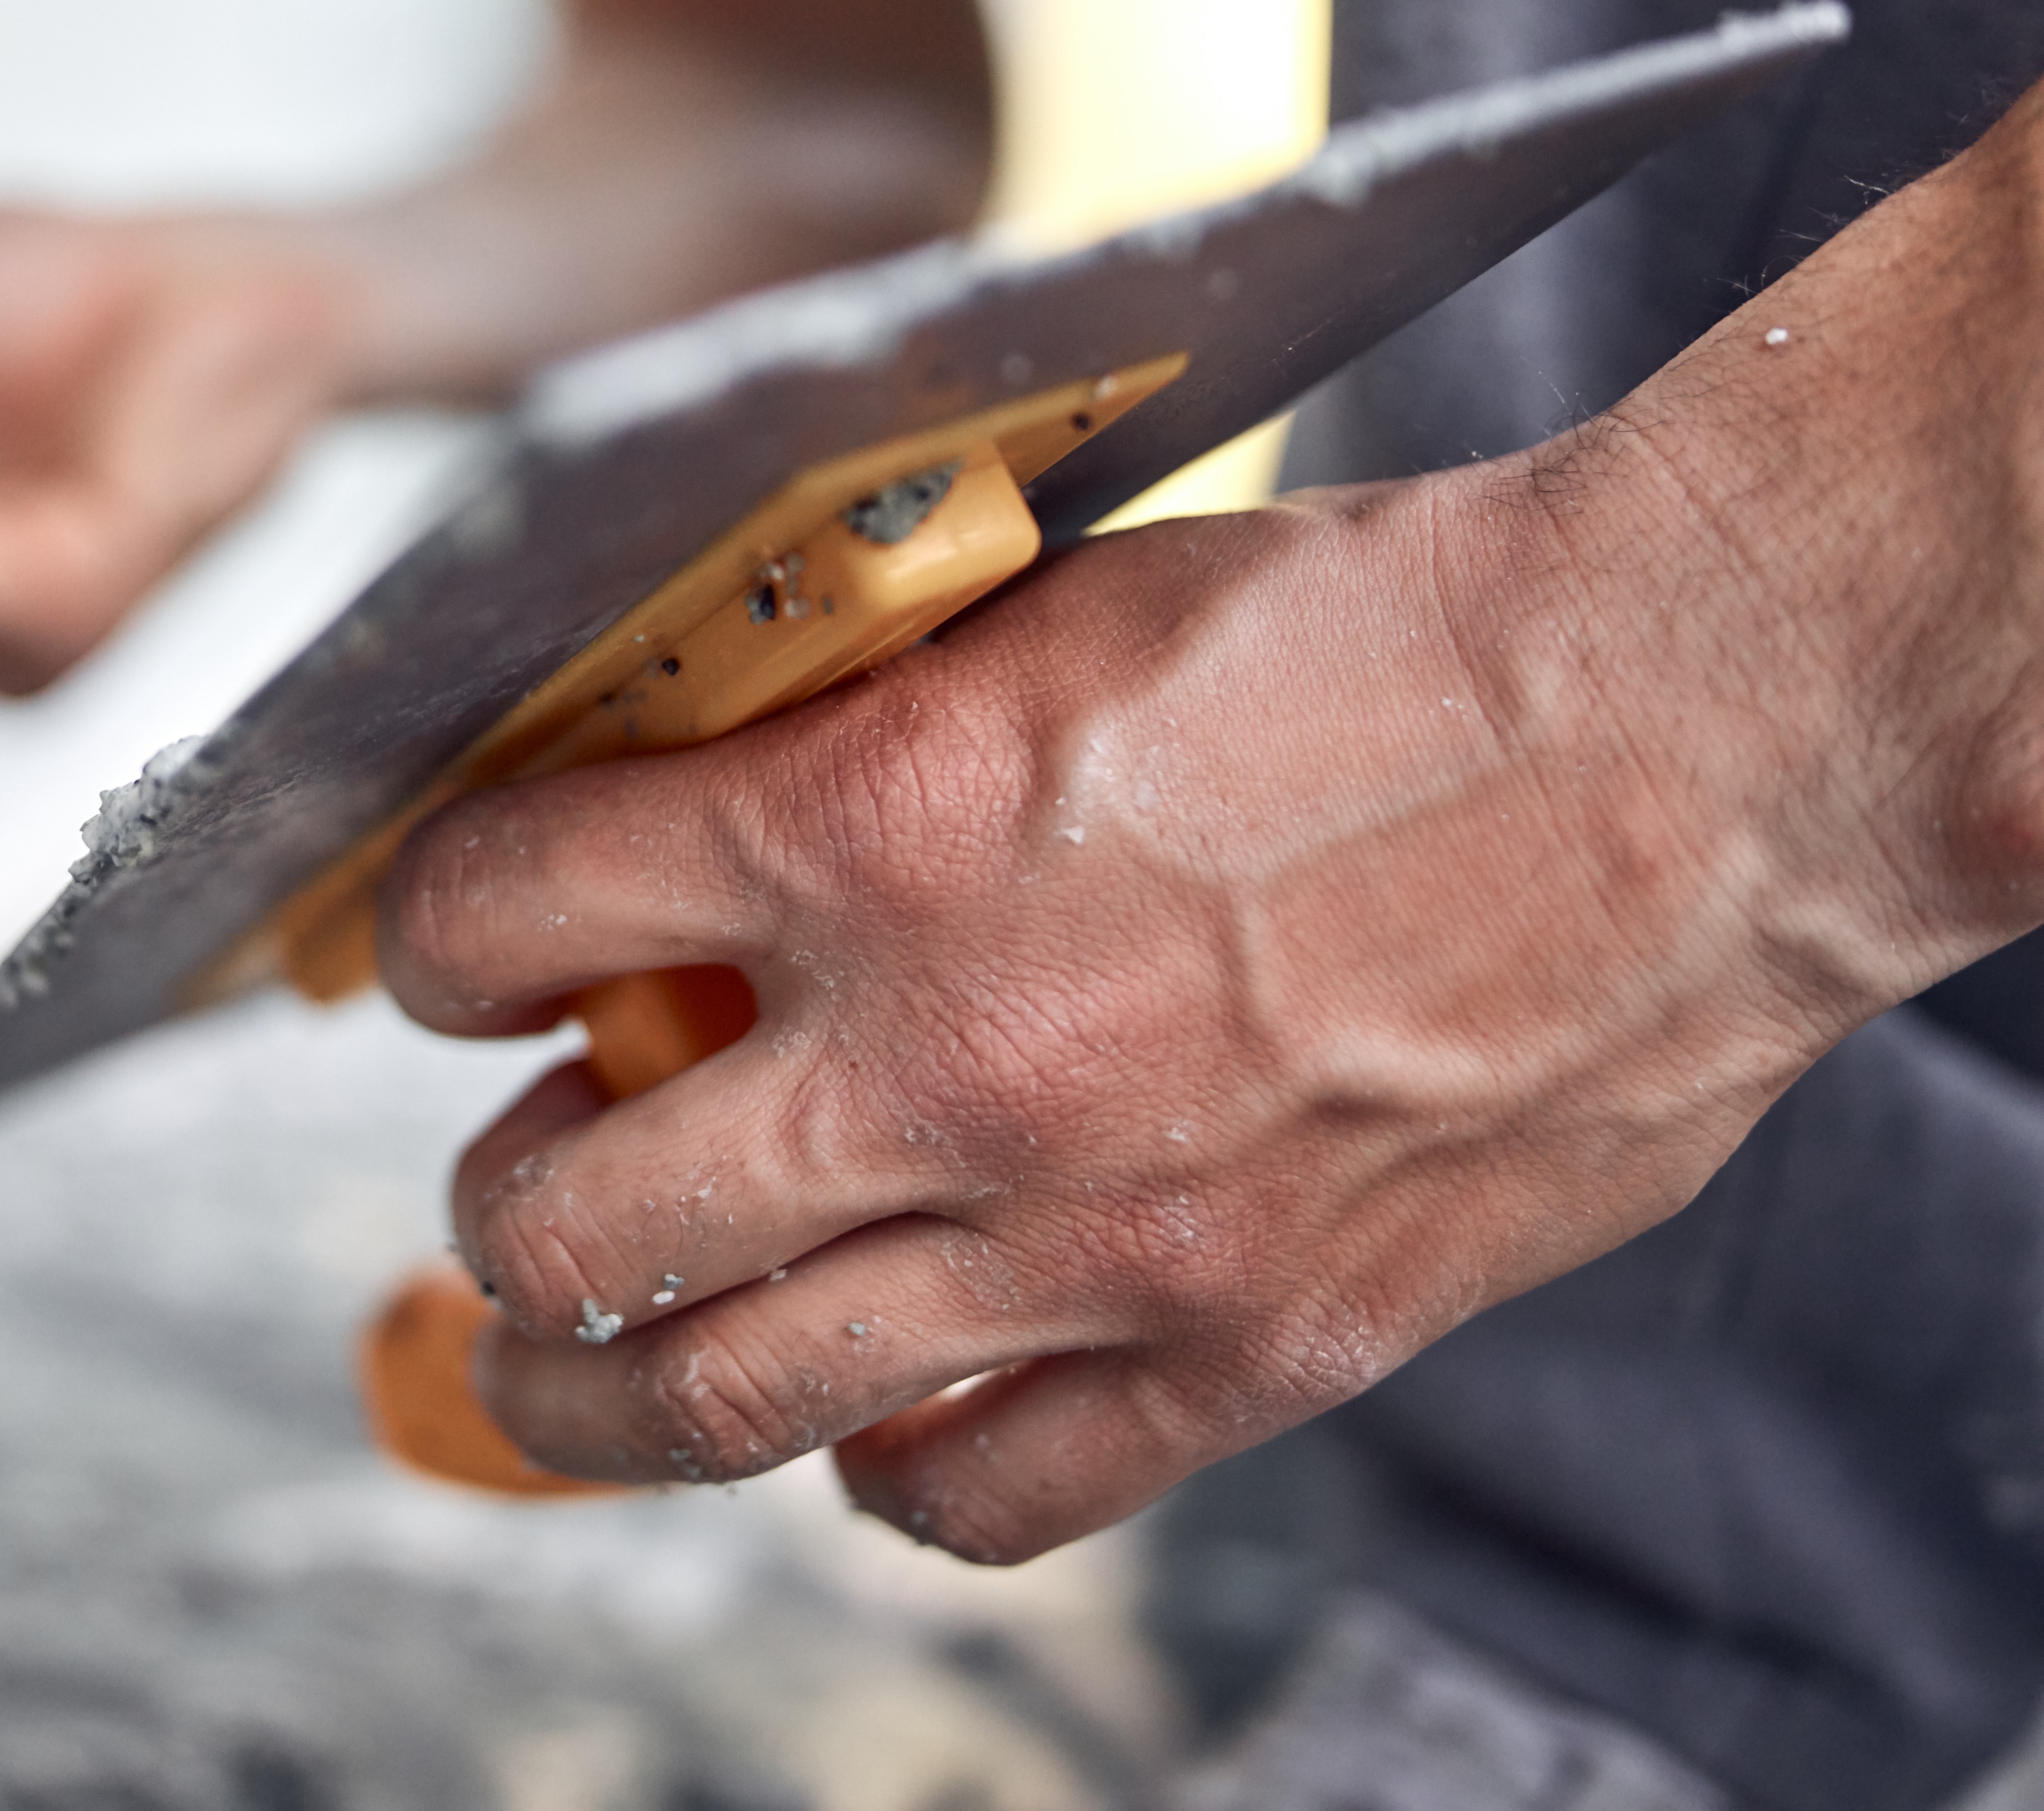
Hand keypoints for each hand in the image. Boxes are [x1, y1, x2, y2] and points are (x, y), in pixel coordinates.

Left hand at [375, 275, 2034, 1556]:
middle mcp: (940, 1056)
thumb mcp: (1039, 624)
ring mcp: (1083, 1237)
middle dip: (495, 1206)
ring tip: (565, 1362)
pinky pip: (969, 1496)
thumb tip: (673, 804)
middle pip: (563, 1217)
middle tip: (511, 1185)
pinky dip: (875, 1467)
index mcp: (864, 827)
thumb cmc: (1384, 644)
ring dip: (591, 1391)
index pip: (500, 912)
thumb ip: (839, 741)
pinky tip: (862, 1408)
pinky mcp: (1237, 1351)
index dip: (426, 940)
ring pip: (712, 1398)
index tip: (442, 960)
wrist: (1692, 737)